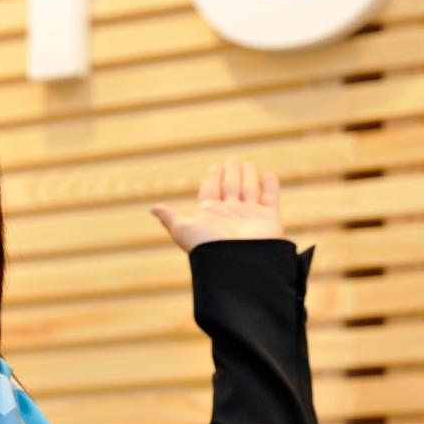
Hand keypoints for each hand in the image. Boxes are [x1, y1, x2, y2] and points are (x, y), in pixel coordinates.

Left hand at [150, 156, 284, 252]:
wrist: (237, 264)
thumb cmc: (207, 247)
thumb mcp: (183, 230)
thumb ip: (170, 217)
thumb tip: (152, 209)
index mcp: (210, 214)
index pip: (211, 190)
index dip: (213, 178)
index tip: (215, 167)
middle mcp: (230, 214)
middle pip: (230, 187)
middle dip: (231, 174)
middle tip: (233, 160)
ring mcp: (250, 215)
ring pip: (249, 190)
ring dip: (248, 177)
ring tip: (248, 164)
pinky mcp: (269, 219)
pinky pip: (270, 199)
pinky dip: (270, 187)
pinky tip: (269, 176)